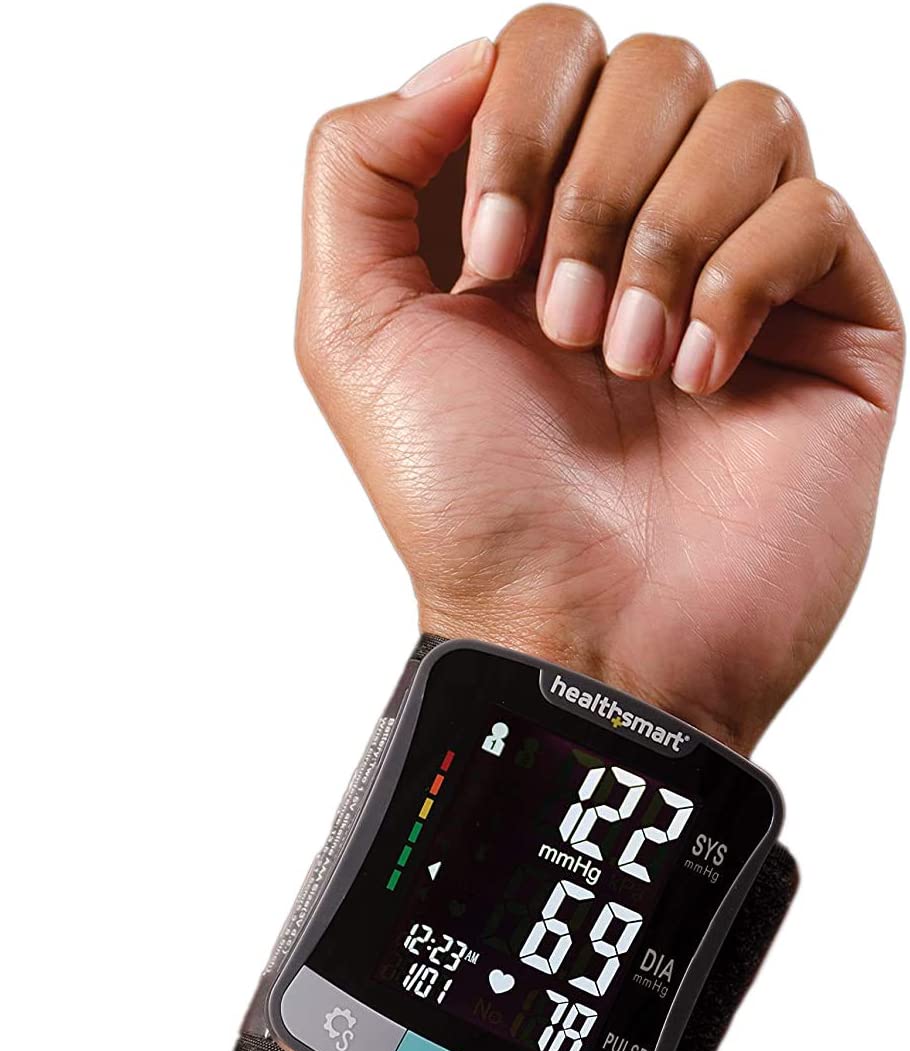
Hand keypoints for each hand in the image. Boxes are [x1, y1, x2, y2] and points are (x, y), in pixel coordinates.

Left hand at [295, 6, 901, 751]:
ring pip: (749, 114)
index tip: (487, 265)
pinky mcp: (828, 328)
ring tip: (629, 362)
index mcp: (532, 215)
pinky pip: (817, 209)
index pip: (553, 48)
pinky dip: (745, 282)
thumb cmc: (469, 507)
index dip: (518, 123)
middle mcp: (638, 230)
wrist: (576, 633)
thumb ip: (361, 165)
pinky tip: (703, 379)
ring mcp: (741, 274)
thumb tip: (470, 57)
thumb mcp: (351, 328)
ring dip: (668, 238)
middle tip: (561, 330)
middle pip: (655, 63)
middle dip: (593, 189)